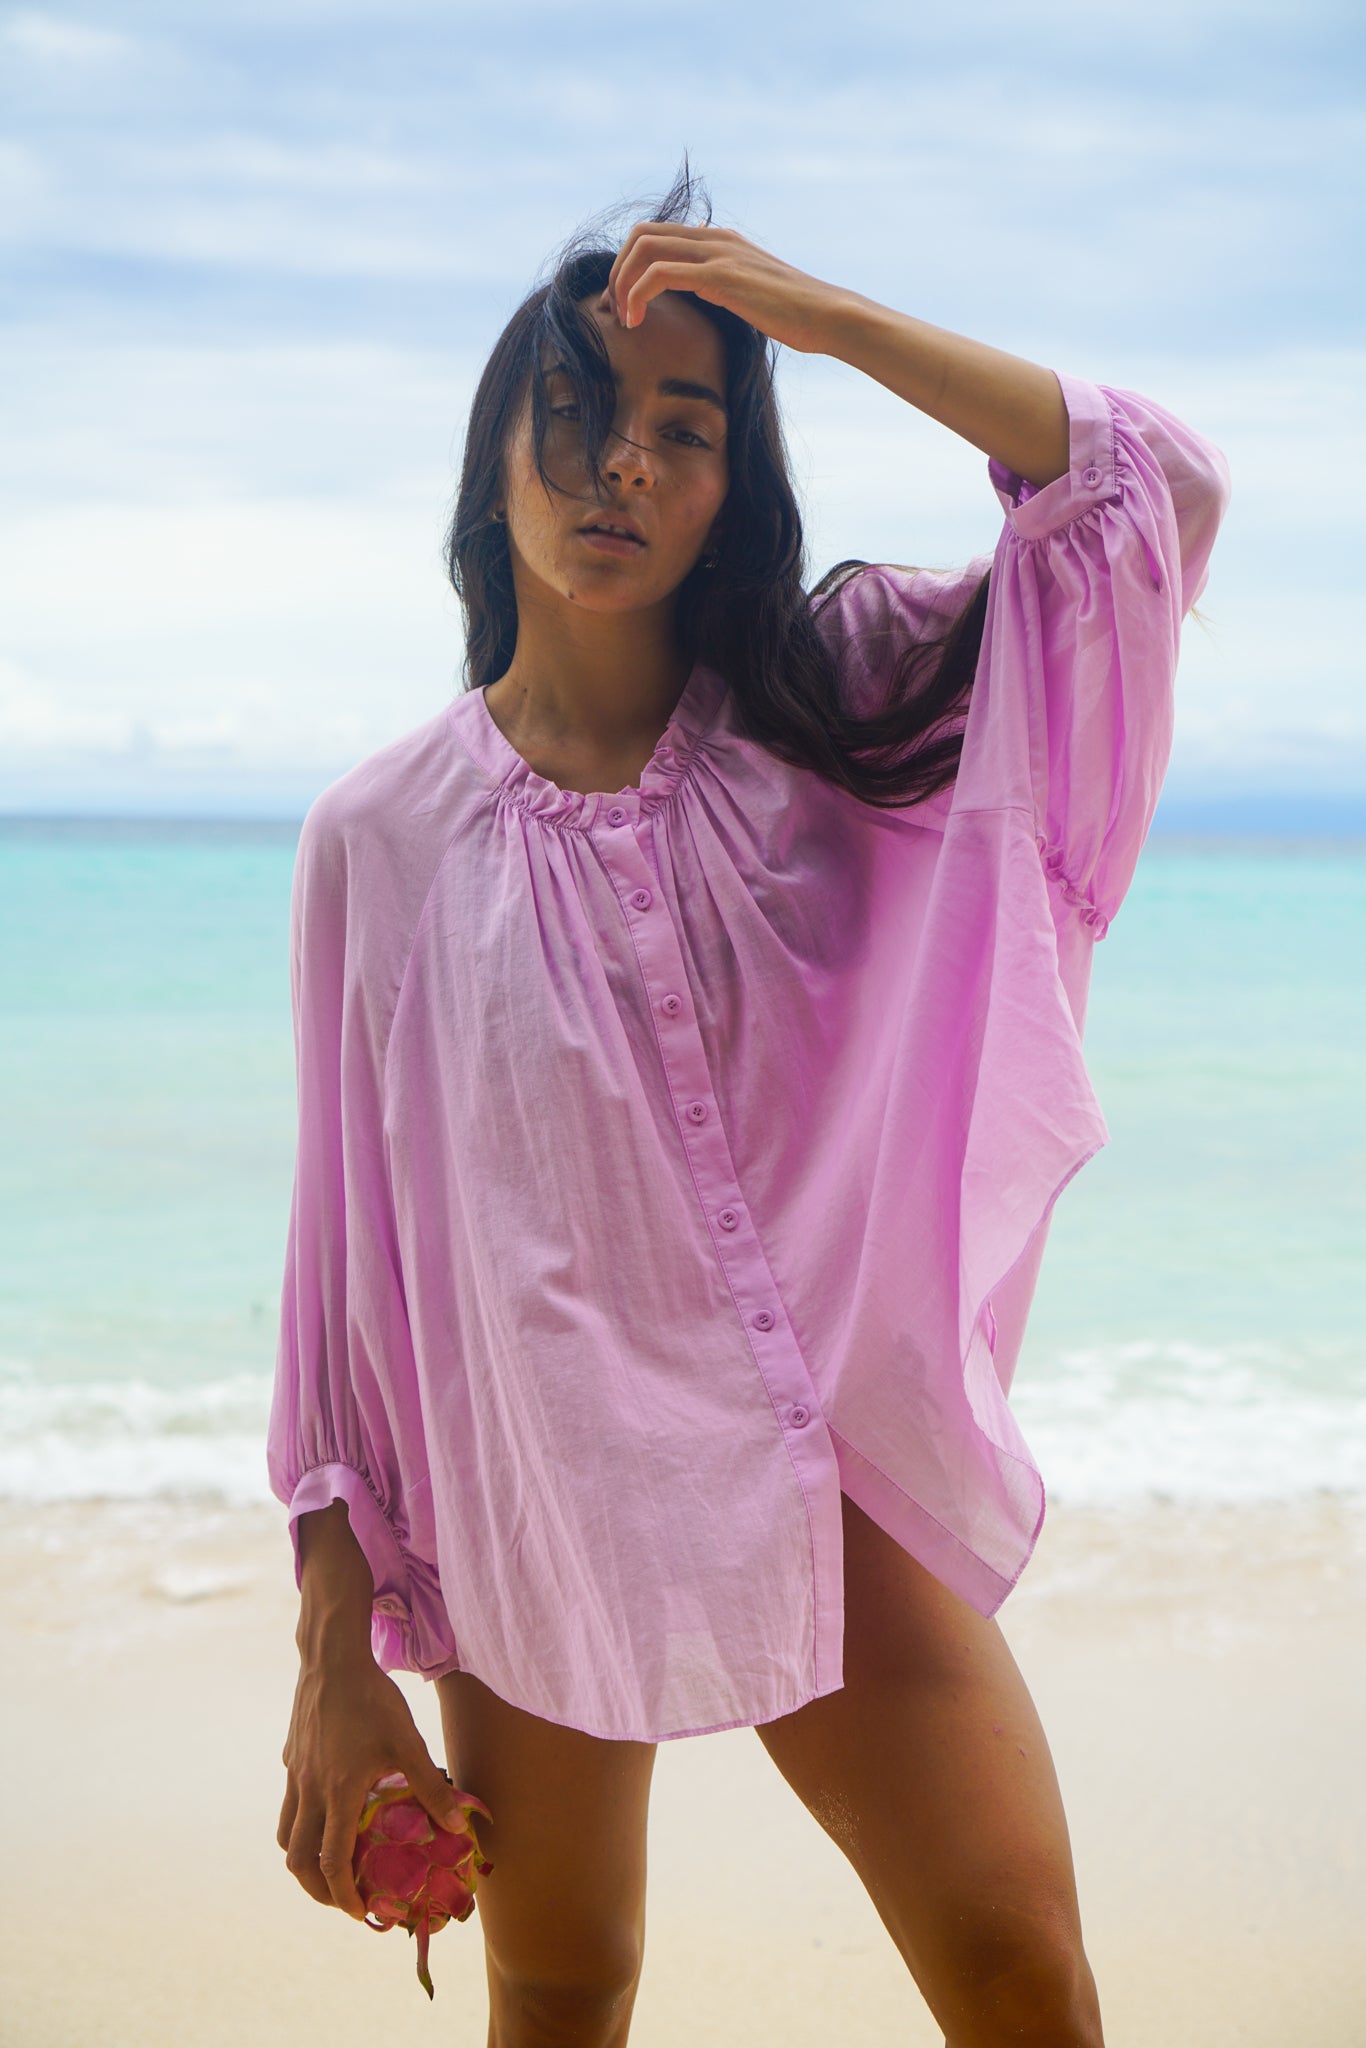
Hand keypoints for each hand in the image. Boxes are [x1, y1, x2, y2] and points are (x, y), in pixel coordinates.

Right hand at [276, 1650, 466, 1920]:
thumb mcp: (408, 1741)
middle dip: (316, 1889)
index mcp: (337, 1794)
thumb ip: (430, 1786)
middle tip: (341, 1898)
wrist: (332, 1658)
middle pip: (298, 1861)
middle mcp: (309, 1790)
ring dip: (304, 1860)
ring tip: (328, 1866)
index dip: (344, 1896)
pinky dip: (301, 1823)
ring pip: (286, 1835)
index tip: (360, 1913)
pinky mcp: (290, 1758)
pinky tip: (326, 1811)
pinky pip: (289, 1804)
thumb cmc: (372, 1699)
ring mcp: (295, 1774)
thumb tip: (456, 1825)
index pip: (332, 1863)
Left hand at [604, 220, 847, 355]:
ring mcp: (717, 253)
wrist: (827, 316)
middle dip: (617, 271)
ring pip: (643, 248)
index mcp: (719, 241)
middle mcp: (714, 238)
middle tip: (614, 310)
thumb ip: (722, 283)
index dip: (629, 265)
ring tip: (623, 319)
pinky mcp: (720, 275)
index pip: (656, 235)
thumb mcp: (751, 293)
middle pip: (641, 234)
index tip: (624, 303)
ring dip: (621, 284)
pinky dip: (637, 295)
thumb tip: (703, 287)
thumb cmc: (794, 314)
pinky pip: (660, 273)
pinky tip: (637, 322)